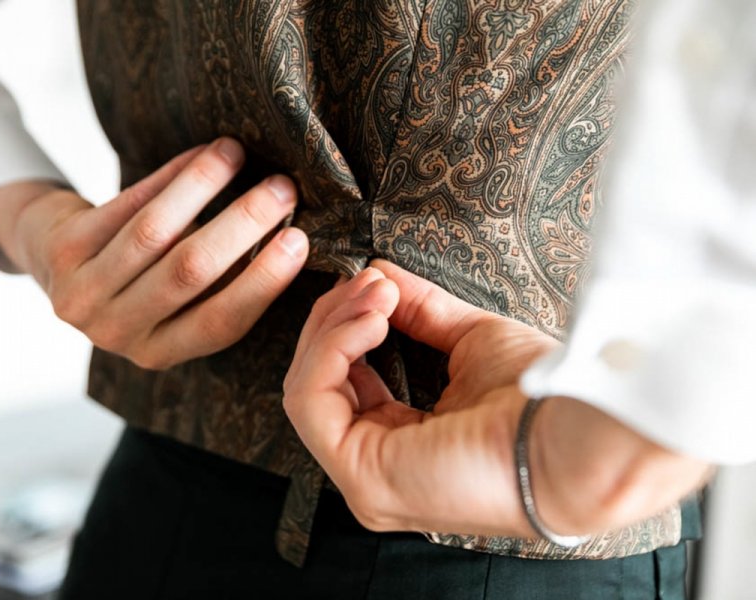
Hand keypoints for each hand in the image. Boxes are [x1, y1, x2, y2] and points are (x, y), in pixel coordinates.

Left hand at [9, 138, 307, 368]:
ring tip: (237, 152)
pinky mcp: (65, 251)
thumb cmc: (139, 275)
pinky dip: (169, 175)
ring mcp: (84, 294)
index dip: (263, 281)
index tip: (300, 240)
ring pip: (154, 234)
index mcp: (160, 352)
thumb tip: (290, 233)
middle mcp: (119, 333)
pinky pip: (126, 205)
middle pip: (189, 273)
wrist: (54, 255)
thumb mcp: (178, 296)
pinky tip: (202, 154)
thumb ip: (222, 279)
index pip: (222, 322)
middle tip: (283, 188)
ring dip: (203, 187)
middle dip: (242, 224)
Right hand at [283, 260, 709, 537]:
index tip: (376, 285)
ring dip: (334, 327)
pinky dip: (332, 347)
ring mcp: (363, 478)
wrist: (573, 438)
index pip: (342, 383)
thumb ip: (418, 312)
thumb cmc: (540, 404)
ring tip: (375, 296)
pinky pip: (311, 399)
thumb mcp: (469, 342)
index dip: (348, 327)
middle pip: (316, 382)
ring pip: (306, 387)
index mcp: (398, 444)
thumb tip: (378, 275)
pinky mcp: (361, 475)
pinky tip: (371, 321)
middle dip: (336, 319)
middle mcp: (373, 467)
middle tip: (371, 282)